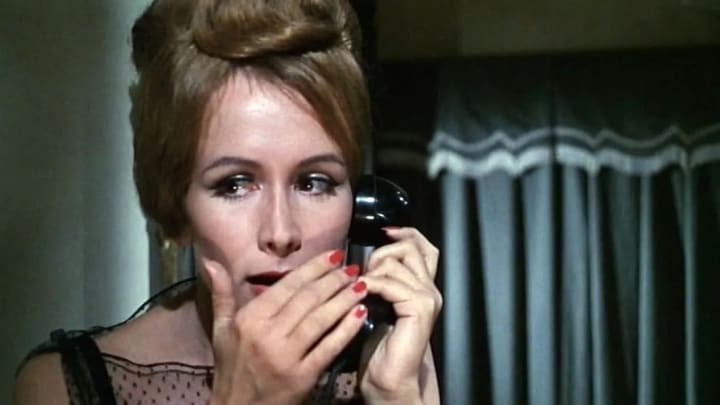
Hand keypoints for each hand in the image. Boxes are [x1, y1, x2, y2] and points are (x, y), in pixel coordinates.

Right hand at [205, 250, 368, 404]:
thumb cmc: (231, 366)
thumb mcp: (221, 329)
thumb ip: (221, 294)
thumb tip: (211, 262)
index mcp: (250, 319)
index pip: (288, 286)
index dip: (314, 268)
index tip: (334, 255)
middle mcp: (268, 334)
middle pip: (308, 299)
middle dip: (334, 280)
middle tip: (353, 268)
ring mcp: (286, 356)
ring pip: (321, 320)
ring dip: (344, 299)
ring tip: (362, 285)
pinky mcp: (303, 377)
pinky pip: (329, 347)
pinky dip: (347, 329)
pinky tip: (360, 314)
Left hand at [358, 227, 442, 403]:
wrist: (388, 379)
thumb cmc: (379, 346)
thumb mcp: (378, 303)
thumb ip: (381, 280)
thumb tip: (364, 258)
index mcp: (423, 285)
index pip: (422, 245)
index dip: (405, 233)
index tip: (385, 232)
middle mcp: (431, 288)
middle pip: (410, 247)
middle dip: (382, 253)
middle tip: (365, 274)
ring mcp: (428, 297)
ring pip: (398, 262)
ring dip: (373, 271)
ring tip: (361, 289)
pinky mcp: (420, 308)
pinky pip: (391, 282)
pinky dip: (372, 285)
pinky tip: (362, 295)